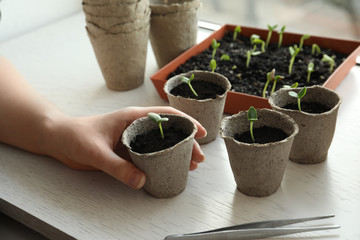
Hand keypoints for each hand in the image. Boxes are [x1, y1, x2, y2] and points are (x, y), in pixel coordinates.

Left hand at [46, 106, 206, 188]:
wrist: (59, 139)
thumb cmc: (75, 136)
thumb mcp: (96, 152)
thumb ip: (118, 167)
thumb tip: (142, 181)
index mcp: (132, 117)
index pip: (165, 115)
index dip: (186, 122)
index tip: (200, 133)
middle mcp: (135, 126)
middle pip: (167, 132)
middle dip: (186, 143)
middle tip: (198, 158)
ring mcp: (131, 138)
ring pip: (160, 144)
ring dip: (176, 153)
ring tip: (190, 166)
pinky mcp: (126, 150)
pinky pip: (148, 155)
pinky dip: (160, 161)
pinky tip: (168, 169)